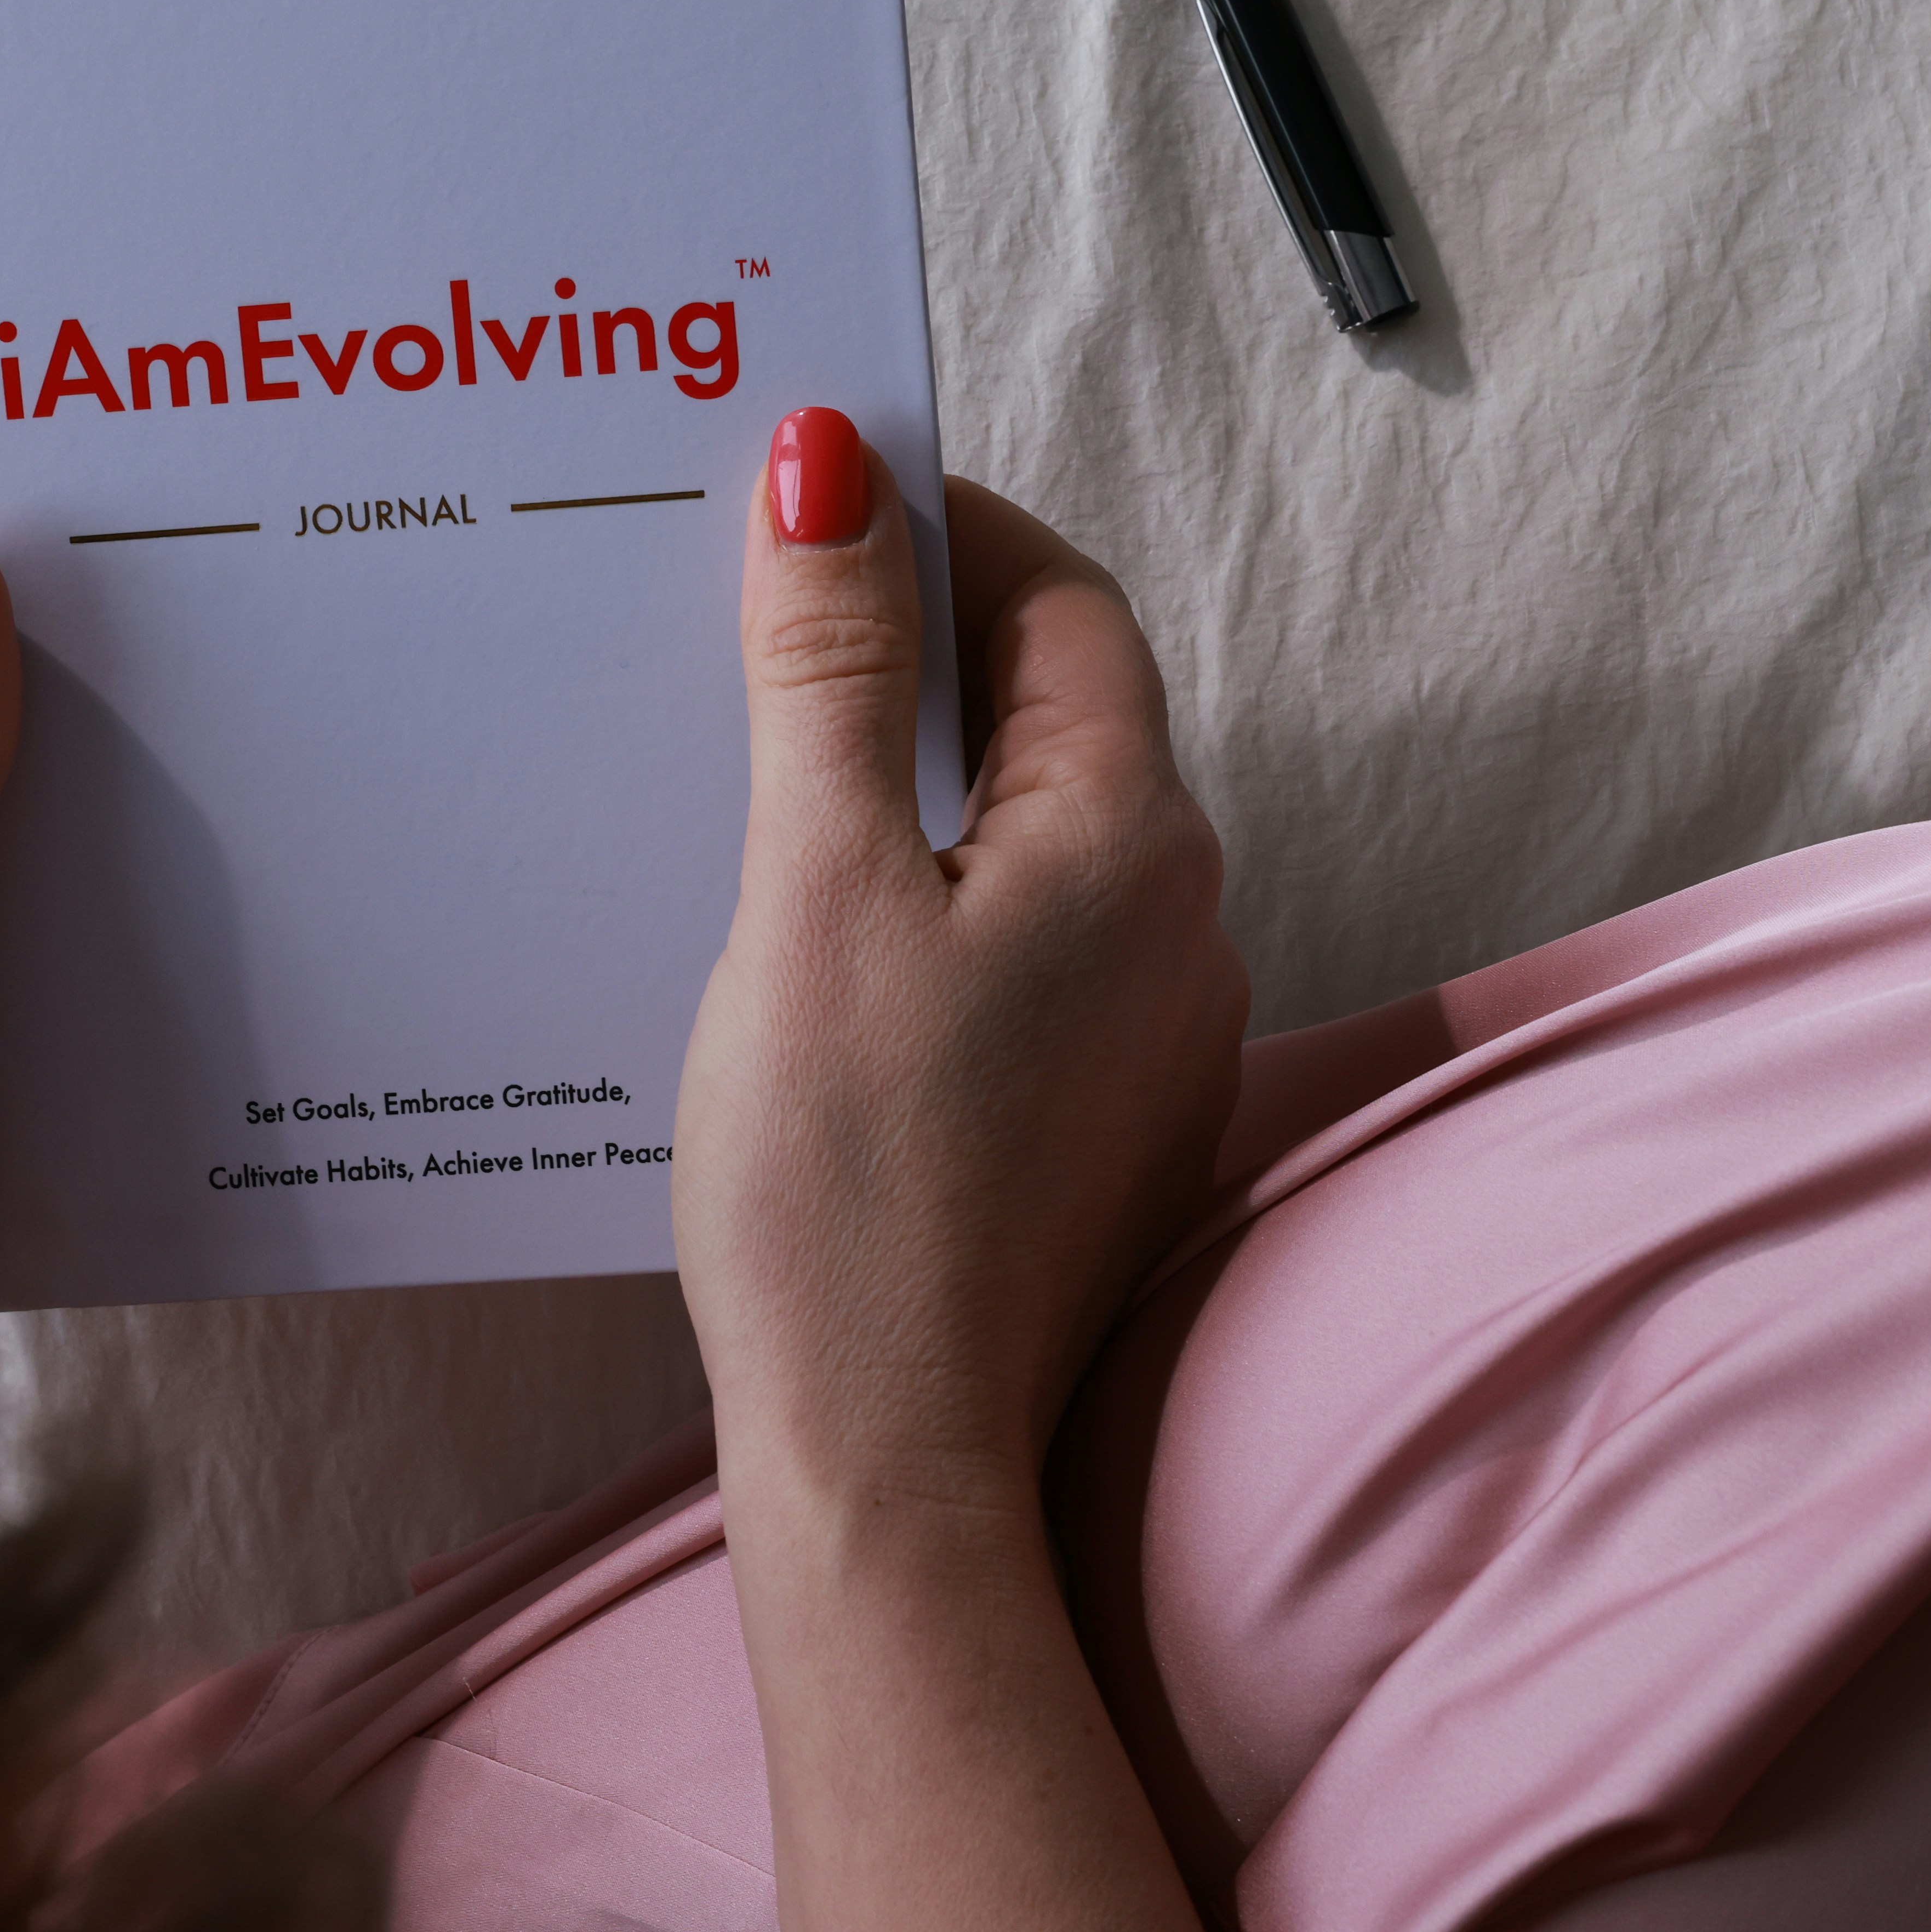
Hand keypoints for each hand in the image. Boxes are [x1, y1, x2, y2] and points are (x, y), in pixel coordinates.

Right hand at [672, 412, 1250, 1516]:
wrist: (892, 1463)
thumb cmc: (847, 1188)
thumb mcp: (814, 889)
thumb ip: (825, 672)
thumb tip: (833, 468)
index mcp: (1132, 838)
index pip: (1058, 601)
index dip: (939, 526)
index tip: (811, 494)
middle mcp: (1179, 920)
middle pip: (1049, 708)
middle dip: (909, 642)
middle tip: (751, 608)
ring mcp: (1148, 1029)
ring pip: (1026, 828)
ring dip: (906, 772)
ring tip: (751, 761)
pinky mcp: (1093, 1115)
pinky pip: (1017, 940)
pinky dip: (921, 890)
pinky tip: (807, 927)